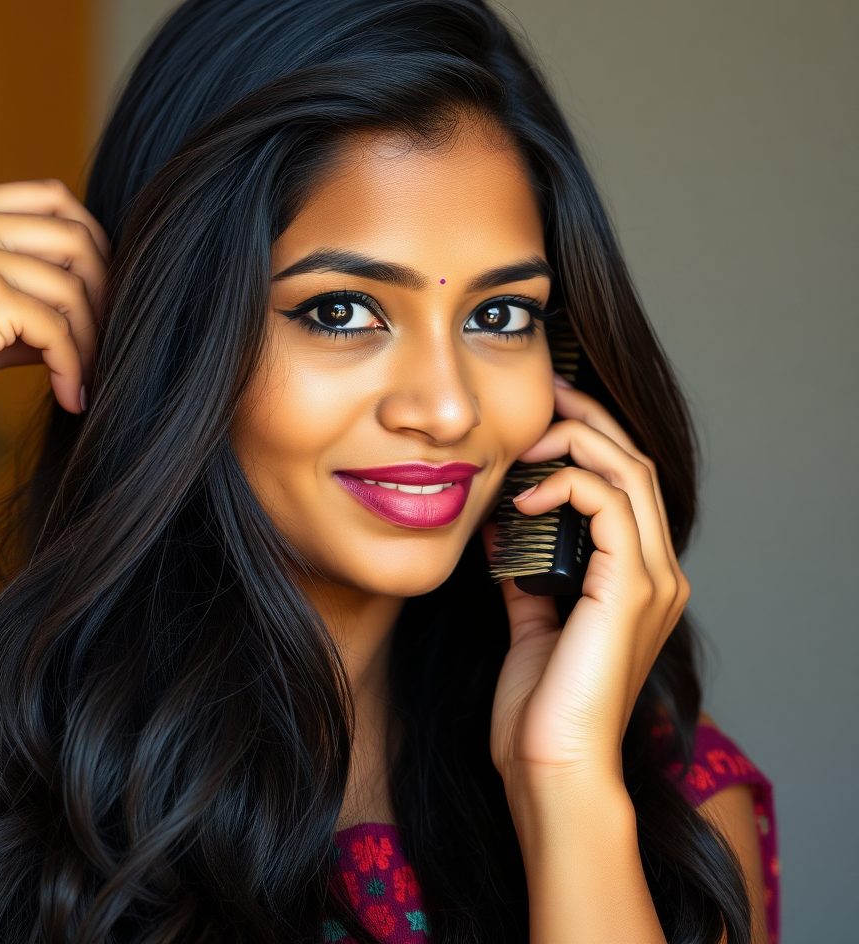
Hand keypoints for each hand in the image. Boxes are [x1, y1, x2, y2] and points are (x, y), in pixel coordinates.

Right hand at [0, 180, 107, 460]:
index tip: (100, 290)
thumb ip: (21, 288)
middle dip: (103, 290)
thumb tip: (92, 300)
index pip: (49, 196)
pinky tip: (71, 394)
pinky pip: (59, 330)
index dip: (90, 241)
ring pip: (73, 288)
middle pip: (74, 235)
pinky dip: (74, 366)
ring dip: (91, 339)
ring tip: (85, 375)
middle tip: (105, 336)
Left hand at [484, 377, 688, 798]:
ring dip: (576, 441)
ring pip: (630, 474)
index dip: (588, 438)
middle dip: (588, 420)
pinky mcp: (630, 590)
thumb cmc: (539, 705)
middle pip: (636, 464)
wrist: (550, 766)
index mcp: (636, 579)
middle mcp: (657, 573)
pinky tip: (521, 494)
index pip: (626, 484)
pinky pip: (607, 506)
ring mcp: (651, 580)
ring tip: (528, 436)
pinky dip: (565, 484)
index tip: (542, 413)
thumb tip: (503, 524)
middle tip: (544, 393)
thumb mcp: (530, 618)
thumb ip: (527, 570)